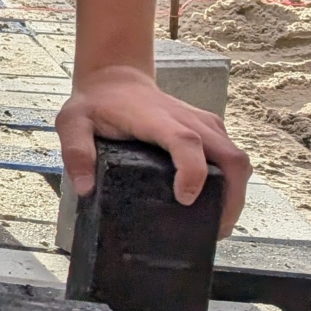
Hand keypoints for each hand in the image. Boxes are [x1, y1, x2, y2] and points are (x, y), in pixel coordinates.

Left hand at [58, 63, 250, 233]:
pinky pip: (231, 156)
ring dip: (236, 194)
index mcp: (156, 119)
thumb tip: (85, 188)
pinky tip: (216, 205)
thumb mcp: (73, 123)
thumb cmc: (96, 104)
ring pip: (237, 158)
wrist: (116, 79)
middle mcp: (189, 120)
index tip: (185, 199)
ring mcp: (204, 124)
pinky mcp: (211, 129)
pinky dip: (232, 182)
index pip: (186, 142)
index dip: (192, 171)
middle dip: (232, 196)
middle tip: (216, 230)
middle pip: (229, 156)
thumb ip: (76, 152)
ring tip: (218, 225)